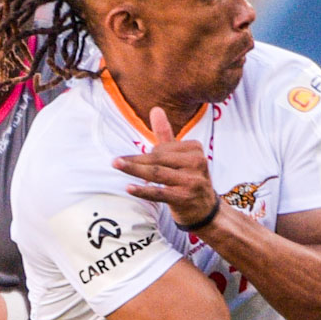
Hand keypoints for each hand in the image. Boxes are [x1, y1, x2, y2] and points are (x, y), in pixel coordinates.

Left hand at [113, 106, 220, 227]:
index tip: (138, 163)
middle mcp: (197, 162)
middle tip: (115, 161)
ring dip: (134, 170)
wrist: (205, 210)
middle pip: (159, 159)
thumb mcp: (180, 157)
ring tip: (117, 165)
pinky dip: (143, 190)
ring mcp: (192, 181)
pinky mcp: (185, 198)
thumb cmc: (189, 179)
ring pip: (157, 173)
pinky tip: (129, 187)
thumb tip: (155, 109)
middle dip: (136, 160)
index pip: (163, 148)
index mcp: (195, 148)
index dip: (147, 155)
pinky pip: (160, 193)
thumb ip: (166, 134)